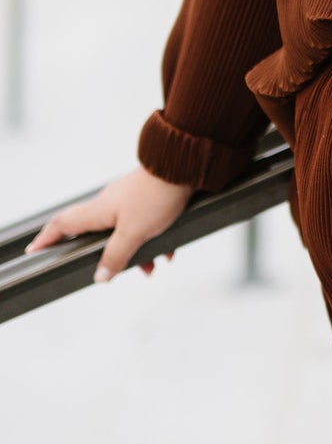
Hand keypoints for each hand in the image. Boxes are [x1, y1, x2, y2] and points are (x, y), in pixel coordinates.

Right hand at [24, 166, 195, 283]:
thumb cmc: (156, 195)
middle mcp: (109, 203)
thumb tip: (99, 276)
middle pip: (96, 233)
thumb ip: (116, 256)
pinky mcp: (146, 197)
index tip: (35, 249)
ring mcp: (128, 199)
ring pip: (124, 232)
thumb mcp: (134, 233)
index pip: (63, 224)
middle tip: (112, 271)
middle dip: (106, 256)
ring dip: (136, 251)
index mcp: (99, 210)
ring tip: (151, 266)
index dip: (47, 237)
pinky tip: (168, 251)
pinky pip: (143, 224)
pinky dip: (152, 239)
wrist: (185, 166)